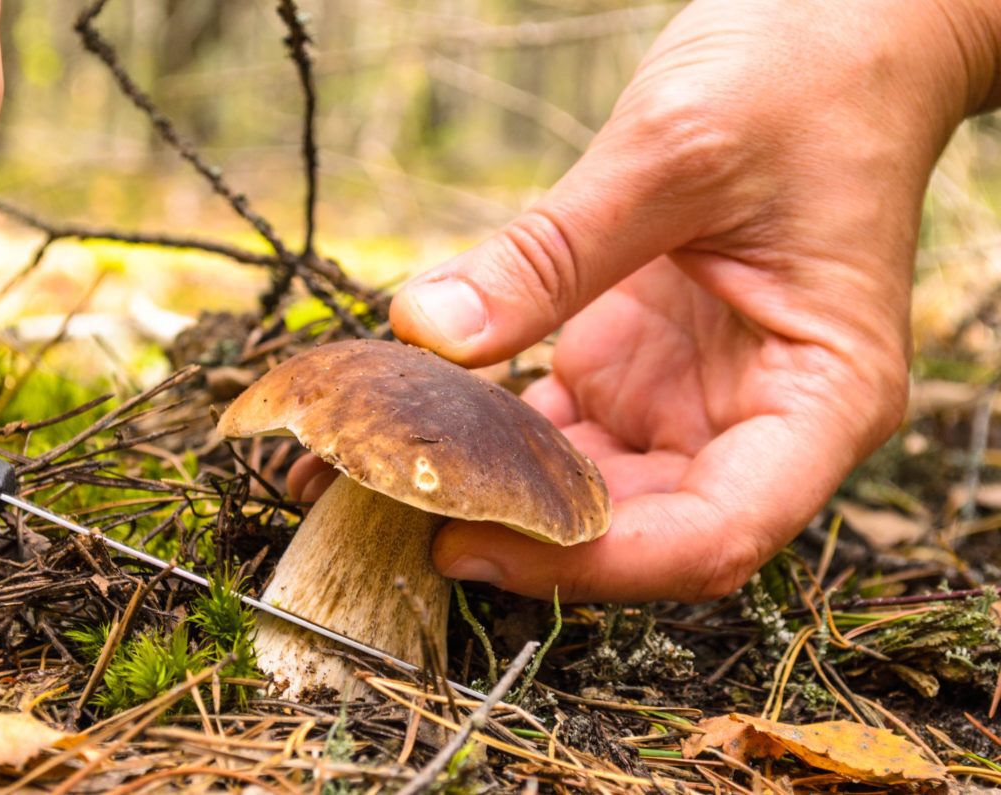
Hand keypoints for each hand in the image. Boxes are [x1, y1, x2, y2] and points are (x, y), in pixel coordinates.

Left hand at [297, 0, 1000, 601]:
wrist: (835, 30)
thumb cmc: (802, 82)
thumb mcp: (674, 154)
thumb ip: (552, 253)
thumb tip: (427, 330)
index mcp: (819, 398)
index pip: (715, 534)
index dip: (595, 565)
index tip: (476, 545)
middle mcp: (755, 422)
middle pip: (638, 530)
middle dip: (519, 534)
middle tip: (391, 511)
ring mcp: (688, 401)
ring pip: (583, 491)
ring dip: (487, 490)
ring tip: (375, 473)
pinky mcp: (635, 368)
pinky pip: (554, 430)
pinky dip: (485, 432)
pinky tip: (409, 420)